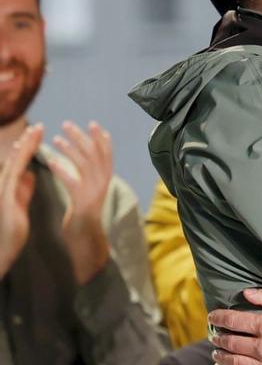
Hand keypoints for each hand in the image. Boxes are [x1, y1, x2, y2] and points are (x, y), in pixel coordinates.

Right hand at [0, 125, 40, 277]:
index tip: (40, 133)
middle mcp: (3, 183)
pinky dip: (18, 163)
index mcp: (10, 184)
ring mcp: (1, 189)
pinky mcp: (3, 197)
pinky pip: (12, 175)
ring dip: (23, 147)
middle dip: (27, 141)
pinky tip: (23, 153)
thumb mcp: (21, 201)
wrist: (4, 246)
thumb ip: (24, 187)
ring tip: (33, 134)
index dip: (30, 146)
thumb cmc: (13, 225)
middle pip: (16, 158)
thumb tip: (29, 173)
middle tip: (39, 126)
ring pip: (13, 163)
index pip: (21, 161)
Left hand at [48, 121, 112, 284]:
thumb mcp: (87, 194)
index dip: (102, 139)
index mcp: (105, 181)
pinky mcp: (83, 202)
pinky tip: (51, 162)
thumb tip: (81, 163)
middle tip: (68, 124)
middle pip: (96, 154)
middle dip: (83, 137)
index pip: (108, 154)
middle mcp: (103, 184)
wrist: (86, 240)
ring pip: (86, 164)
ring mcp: (95, 193)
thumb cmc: (83, 218)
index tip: (95, 124)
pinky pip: (73, 181)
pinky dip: (62, 170)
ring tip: (56, 139)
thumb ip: (86, 179)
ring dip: (71, 149)